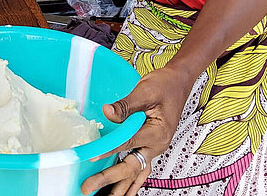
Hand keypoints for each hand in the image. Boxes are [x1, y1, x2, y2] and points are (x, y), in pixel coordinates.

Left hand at [82, 65, 192, 195]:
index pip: (127, 143)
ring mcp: (154, 147)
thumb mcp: (145, 91)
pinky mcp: (150, 144)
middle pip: (130, 166)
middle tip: (88, 187)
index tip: (92, 157)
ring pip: (135, 171)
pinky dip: (130, 181)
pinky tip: (123, 191)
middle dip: (109, 179)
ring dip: (119, 186)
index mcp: (158, 132)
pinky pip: (139, 167)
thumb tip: (107, 112)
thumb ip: (125, 105)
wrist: (178, 81)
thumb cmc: (165, 84)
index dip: (108, 149)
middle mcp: (157, 144)